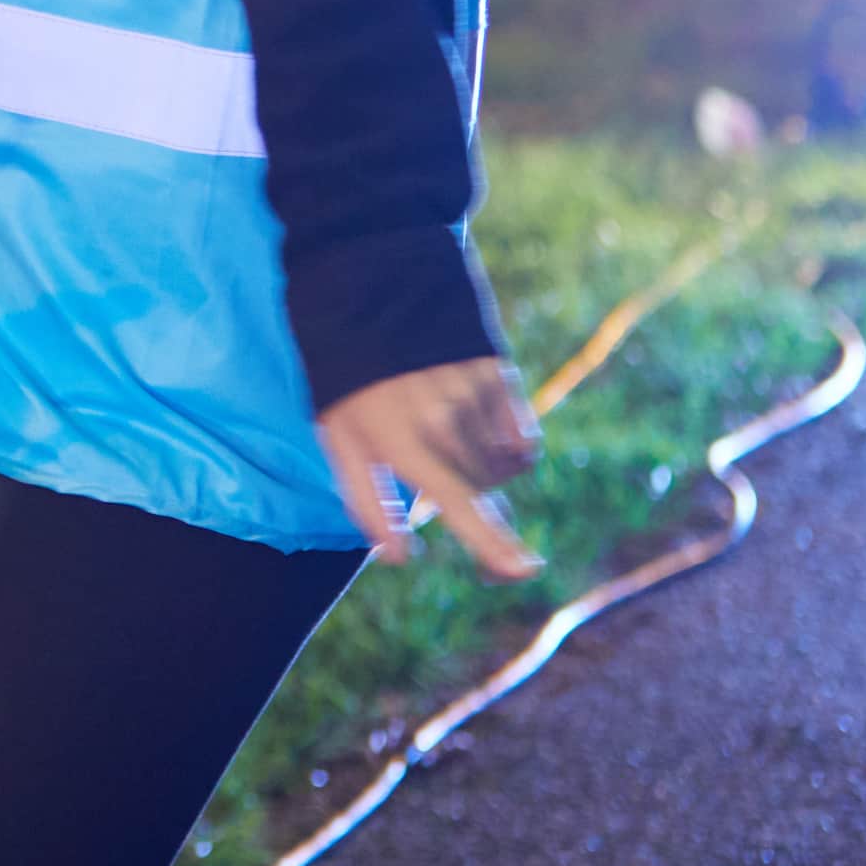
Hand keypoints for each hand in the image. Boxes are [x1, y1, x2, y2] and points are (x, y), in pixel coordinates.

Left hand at [319, 357, 543, 578]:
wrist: (367, 297)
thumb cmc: (348, 381)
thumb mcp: (340, 440)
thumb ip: (368, 503)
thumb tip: (401, 558)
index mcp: (400, 439)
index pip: (456, 500)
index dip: (491, 541)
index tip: (523, 569)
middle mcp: (443, 417)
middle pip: (483, 492)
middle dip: (471, 502)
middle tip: (440, 485)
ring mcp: (474, 393)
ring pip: (505, 469)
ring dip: (485, 472)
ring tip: (447, 442)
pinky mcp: (498, 374)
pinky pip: (525, 441)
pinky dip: (511, 450)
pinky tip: (479, 434)